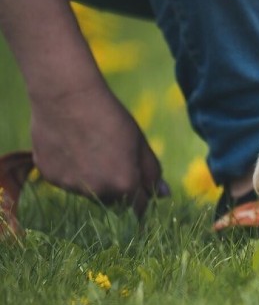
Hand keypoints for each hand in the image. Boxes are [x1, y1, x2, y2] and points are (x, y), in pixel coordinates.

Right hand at [29, 83, 167, 214]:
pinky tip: (70, 146)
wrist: (66, 97)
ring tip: (90, 148)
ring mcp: (71, 186)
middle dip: (118, 188)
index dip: (141, 199)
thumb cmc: (109, 116)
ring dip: (93, 179)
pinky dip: (70, 171)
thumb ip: (152, 172)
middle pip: (113, 200)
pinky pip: (66, 180)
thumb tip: (163, 194)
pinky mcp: (49, 178)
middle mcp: (98, 191)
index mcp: (125, 184)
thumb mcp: (139, 142)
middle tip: (112, 158)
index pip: (138, 207)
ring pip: (89, 191)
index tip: (139, 192)